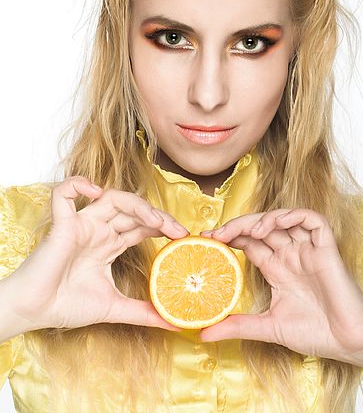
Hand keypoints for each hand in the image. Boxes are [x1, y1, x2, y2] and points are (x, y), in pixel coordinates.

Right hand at [5, 176, 189, 333]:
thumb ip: (144, 312)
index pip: (142, 226)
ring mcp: (82, 225)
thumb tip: (174, 322)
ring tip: (155, 219)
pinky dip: (78, 185)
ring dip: (137, 204)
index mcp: (109, 245)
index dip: (163, 226)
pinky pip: (64, 194)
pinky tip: (96, 191)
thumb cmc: (66, 306)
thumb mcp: (115, 308)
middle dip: (159, 216)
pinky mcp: (62, 224)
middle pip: (134, 210)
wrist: (34, 313)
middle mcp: (98, 231)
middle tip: (178, 231)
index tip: (184, 238)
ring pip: (112, 197)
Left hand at [199, 209, 362, 367]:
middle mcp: (290, 255)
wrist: (350, 341)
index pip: (248, 243)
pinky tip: (276, 224)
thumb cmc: (316, 333)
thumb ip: (238, 326)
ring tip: (249, 231)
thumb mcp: (268, 327)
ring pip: (284, 219)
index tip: (205, 241)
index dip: (228, 237)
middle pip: (261, 227)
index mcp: (277, 268)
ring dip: (264, 218)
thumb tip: (203, 333)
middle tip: (217, 234)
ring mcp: (308, 249)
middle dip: (238, 226)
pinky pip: (311, 220)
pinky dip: (293, 216)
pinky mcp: (326, 247)